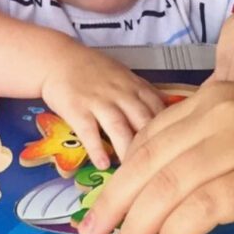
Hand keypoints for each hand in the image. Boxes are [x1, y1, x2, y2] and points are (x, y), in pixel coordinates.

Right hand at [39, 45, 167, 168]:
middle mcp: (120, 94)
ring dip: (127, 151)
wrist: (59, 60)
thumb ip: (145, 94)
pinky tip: (103, 165)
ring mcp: (99, 102)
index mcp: (135, 86)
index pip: (158, 109)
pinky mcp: (77, 110)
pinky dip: (96, 149)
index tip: (174, 150)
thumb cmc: (95, 70)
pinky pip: (89, 132)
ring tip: (133, 173)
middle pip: (142, 120)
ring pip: (118, 127)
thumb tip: (169, 110)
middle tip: (159, 169)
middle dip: (153, 145)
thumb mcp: (125, 76)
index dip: (168, 130)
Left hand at [78, 81, 233, 233]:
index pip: (152, 135)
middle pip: (150, 160)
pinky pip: (204, 207)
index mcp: (216, 96)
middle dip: (114, 199)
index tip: (106, 200)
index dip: (121, 172)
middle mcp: (222, 112)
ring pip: (169, 185)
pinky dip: (176, 231)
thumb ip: (216, 133)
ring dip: (137, 223)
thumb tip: (175, 175)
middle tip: (92, 230)